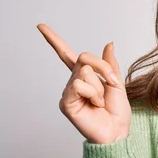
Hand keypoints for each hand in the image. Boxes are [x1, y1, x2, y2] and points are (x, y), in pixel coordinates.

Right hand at [37, 23, 131, 143]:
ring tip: (100, 101)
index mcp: (84, 77)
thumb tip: (108, 44)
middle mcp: (74, 82)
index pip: (66, 55)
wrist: (117, 131)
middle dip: (103, 68)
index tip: (40, 26)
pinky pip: (78, 85)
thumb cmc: (116, 112)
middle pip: (84, 58)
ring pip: (83, 72)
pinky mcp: (66, 102)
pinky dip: (92, 93)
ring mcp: (68, 92)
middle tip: (112, 83)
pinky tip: (94, 104)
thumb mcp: (116, 83)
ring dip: (99, 86)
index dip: (54, 40)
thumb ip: (110, 64)